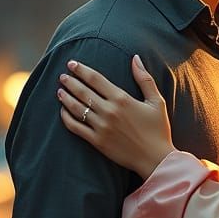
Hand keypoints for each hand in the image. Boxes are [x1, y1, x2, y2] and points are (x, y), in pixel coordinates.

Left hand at [58, 56, 173, 178]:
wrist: (156, 159)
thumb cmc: (158, 129)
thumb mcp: (156, 101)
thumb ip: (144, 78)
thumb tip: (135, 58)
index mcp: (122, 99)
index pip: (96, 79)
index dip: (82, 70)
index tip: (72, 64)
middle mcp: (109, 111)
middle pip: (83, 91)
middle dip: (70, 81)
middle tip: (63, 76)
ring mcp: (101, 127)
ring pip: (77, 108)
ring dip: (66, 98)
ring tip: (60, 91)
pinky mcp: (97, 141)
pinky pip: (76, 127)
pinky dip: (66, 118)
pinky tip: (63, 111)